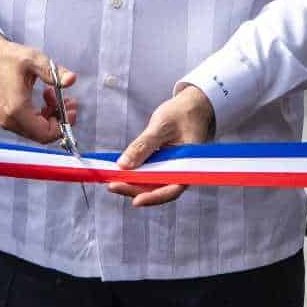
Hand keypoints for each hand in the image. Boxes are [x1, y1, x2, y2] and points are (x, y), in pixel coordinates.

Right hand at [0, 31, 76, 143]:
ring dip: (51, 115)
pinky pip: (29, 124)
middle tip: (69, 103)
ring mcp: (6, 120)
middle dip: (59, 119)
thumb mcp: (33, 59)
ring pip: (36, 130)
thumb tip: (71, 79)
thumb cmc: (3, 58)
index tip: (71, 110)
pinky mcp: (6, 117)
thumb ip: (54, 72)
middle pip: (42, 135)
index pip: (45, 133)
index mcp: (17, 109)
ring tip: (55, 95)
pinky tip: (45, 97)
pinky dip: (41, 114)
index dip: (63, 125)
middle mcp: (10, 119)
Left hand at [107, 85, 213, 207]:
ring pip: (153, 183)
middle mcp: (182, 171)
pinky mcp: (165, 164)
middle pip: (159, 189)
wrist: (194, 105)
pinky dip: (137, 174)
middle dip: (135, 190)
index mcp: (190, 164)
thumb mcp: (161, 125)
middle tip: (113, 186)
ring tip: (113, 180)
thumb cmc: (183, 113)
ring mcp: (173, 168)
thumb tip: (123, 165)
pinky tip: (122, 171)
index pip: (173, 188)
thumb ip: (143, 145)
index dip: (154, 197)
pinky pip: (151, 173)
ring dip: (133, 184)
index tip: (136, 201)